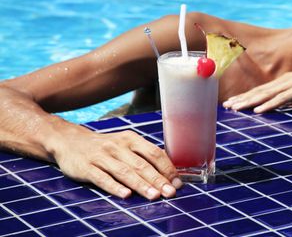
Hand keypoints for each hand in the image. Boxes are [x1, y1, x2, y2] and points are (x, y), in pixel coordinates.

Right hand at [50, 124, 181, 199]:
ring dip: (141, 185)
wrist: (70, 141)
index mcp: (131, 139)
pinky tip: (126, 195)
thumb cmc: (105, 146)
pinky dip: (115, 187)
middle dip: (158, 180)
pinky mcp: (87, 167)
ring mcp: (102, 156)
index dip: (167, 168)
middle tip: (170, 192)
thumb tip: (168, 174)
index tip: (177, 182)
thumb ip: (143, 156)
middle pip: (142, 164)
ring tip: (154, 196)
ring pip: (125, 172)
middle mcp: (118, 146)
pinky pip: (103, 178)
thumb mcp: (125, 144)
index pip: (154, 153)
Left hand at [223, 68, 291, 112]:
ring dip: (251, 101)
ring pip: (268, 93)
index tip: (233, 103)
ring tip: (237, 108)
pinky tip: (259, 110)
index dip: (247, 96)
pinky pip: (283, 98)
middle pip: (261, 90)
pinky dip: (269, 104)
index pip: (263, 90)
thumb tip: (282, 106)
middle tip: (227, 106)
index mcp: (287, 80)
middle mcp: (288, 79)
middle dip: (243, 98)